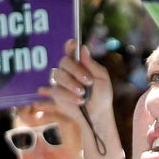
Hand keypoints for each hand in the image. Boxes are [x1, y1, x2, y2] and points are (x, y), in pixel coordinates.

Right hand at [47, 41, 122, 158]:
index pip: (71, 51)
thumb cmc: (102, 95)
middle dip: (75, 70)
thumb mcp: (102, 78)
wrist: (98, 114)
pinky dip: (69, 96)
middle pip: (64, 62)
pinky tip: (80, 101)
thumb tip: (83, 49)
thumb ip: (92, 64)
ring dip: (72, 84)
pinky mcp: (56, 94)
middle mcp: (68, 70)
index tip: (73, 44)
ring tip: (83, 93)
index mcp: (80, 63)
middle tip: (88, 81)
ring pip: (58, 75)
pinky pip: (57, 91)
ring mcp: (61, 82)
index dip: (69, 46)